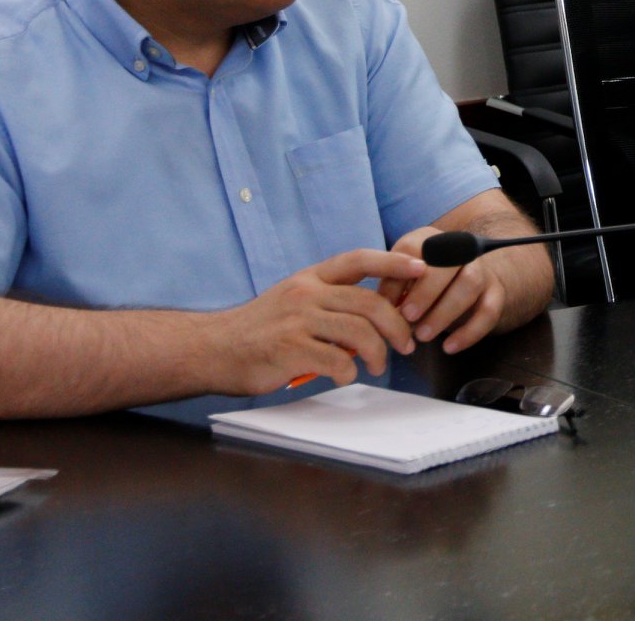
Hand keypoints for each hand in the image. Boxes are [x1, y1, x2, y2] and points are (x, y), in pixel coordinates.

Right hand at [208, 249, 422, 394]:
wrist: (212, 349)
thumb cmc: (258, 329)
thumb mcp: (293, 300)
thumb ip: (330, 302)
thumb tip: (372, 318)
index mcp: (310, 278)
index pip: (359, 260)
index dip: (393, 262)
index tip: (422, 267)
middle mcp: (306, 293)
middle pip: (370, 302)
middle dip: (397, 326)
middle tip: (406, 344)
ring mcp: (298, 321)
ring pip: (360, 332)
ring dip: (378, 353)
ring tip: (377, 365)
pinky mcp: (290, 349)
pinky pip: (337, 361)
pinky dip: (349, 371)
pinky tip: (344, 375)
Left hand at [383, 226, 515, 354]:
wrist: (462, 283)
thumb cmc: (421, 283)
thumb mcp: (403, 279)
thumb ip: (392, 287)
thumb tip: (381, 306)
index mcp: (430, 240)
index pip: (414, 247)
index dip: (398, 273)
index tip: (383, 301)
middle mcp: (460, 249)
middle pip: (448, 261)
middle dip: (426, 291)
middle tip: (407, 316)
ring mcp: (481, 270)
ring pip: (470, 283)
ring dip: (445, 311)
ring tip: (423, 335)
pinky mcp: (496, 293)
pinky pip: (489, 310)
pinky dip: (469, 331)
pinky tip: (449, 348)